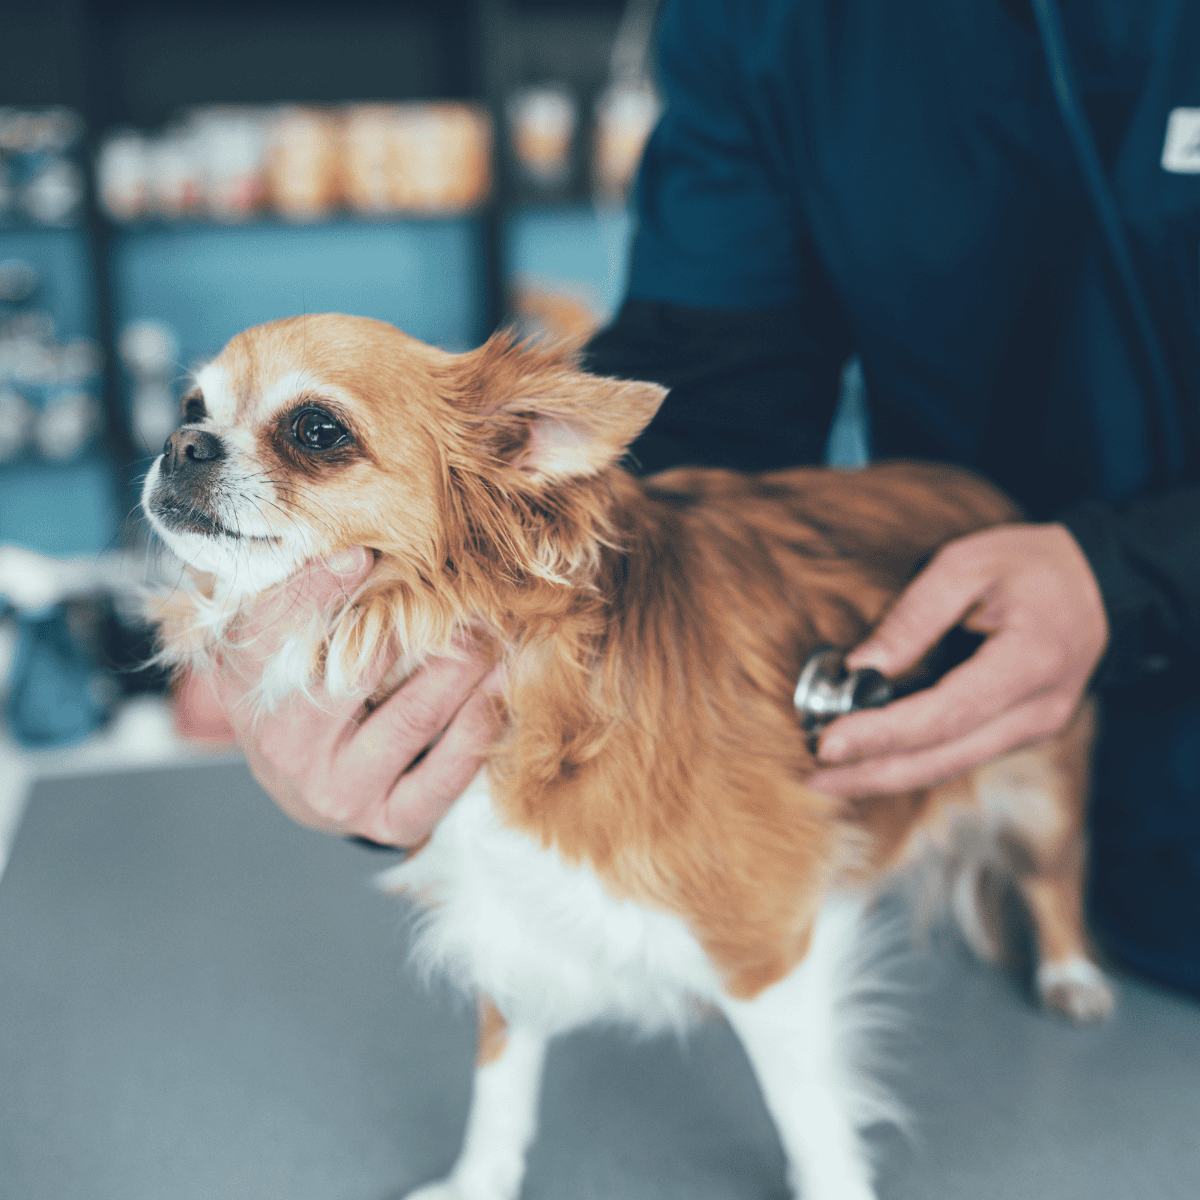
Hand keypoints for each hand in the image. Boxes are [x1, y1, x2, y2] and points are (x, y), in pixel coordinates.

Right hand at [211, 546, 502, 845]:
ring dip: (463, 670)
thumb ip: (294, 594)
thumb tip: (350, 543)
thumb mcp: (272, 642)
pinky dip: (479, 728)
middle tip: (465, 591)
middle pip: (358, 674)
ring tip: (496, 633)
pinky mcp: (386, 822)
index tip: (364, 554)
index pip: (277, 632)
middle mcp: (288, 746)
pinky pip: (443, 778)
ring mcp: (338, 789)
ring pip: (413, 719)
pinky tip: (502, 688)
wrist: (299, 784)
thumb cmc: (294, 692)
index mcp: (249, 690)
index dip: (320, 590)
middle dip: (418, 627)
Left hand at [806, 523, 1107, 795]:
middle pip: (944, 759)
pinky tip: (869, 761)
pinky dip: (911, 761)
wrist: (1100, 583)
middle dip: (873, 775)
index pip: (945, 714)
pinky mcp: (1019, 732)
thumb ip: (913, 618)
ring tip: (827, 779)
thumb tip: (859, 667)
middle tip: (813, 780)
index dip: (883, 734)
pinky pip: (958, 755)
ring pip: (949, 766)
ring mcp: (1033, 729)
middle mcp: (1038, 711)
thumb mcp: (967, 565)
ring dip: (886, 775)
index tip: (828, 744)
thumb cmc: (1032, 565)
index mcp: (1031, 662)